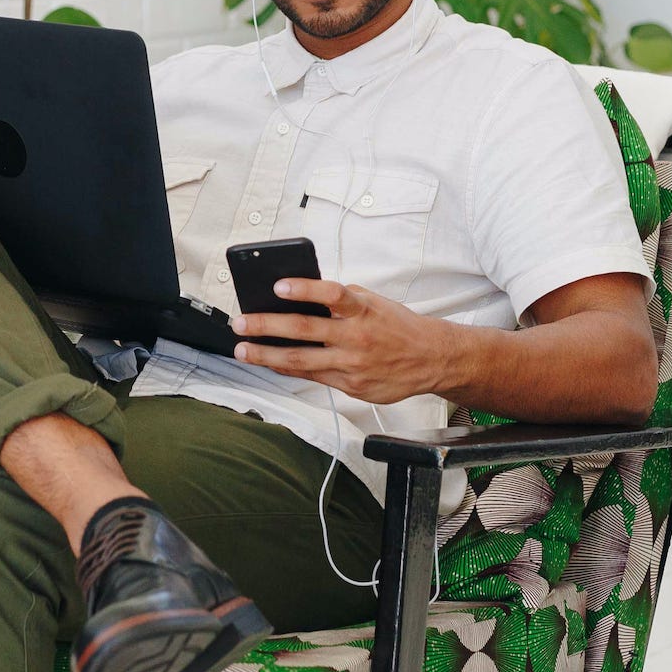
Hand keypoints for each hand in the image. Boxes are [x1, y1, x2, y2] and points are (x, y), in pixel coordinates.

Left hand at [232, 278, 452, 404]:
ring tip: (243, 350)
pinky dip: (288, 369)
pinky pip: (312, 375)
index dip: (303, 289)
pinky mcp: (351, 386)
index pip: (330, 294)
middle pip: (304, 330)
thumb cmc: (397, 326)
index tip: (278, 285)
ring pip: (300, 360)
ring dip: (266, 355)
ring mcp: (352, 364)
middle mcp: (356, 337)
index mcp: (362, 310)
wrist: (431, 359)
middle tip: (241, 322)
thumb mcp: (373, 303)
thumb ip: (341, 301)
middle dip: (266, 326)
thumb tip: (303, 296)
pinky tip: (270, 363)